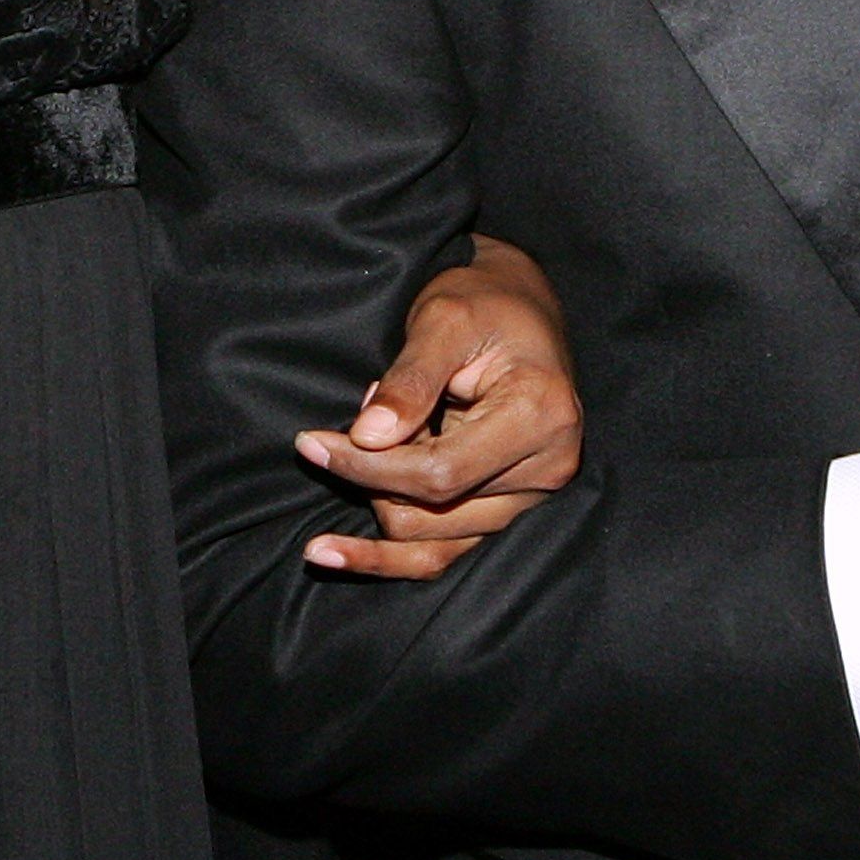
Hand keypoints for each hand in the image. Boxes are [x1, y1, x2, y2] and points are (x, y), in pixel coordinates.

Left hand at [295, 234, 583, 579]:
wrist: (519, 306)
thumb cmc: (484, 302)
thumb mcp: (443, 319)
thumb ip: (409, 379)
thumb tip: (367, 437)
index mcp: (540, 416)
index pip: (440, 472)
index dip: (368, 466)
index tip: (311, 445)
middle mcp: (547, 468)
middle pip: (433, 509)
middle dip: (372, 474)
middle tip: (350, 422)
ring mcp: (531, 496)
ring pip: (431, 537)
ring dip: (381, 496)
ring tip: (368, 438)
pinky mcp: (508, 510)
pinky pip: (443, 553)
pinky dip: (386, 558)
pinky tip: (330, 553)